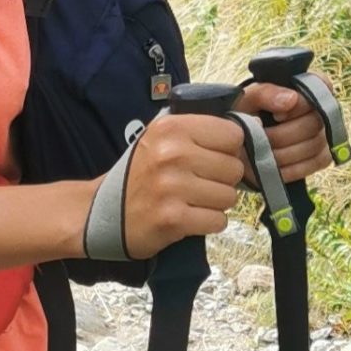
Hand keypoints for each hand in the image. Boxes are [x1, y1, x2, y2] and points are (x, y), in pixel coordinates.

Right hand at [119, 111, 247, 259]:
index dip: (228, 149)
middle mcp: (172, 154)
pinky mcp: (173, 218)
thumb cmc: (142, 173)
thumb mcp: (162, 138)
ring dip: (216, 203)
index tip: (213, 157)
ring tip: (192, 201)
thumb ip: (199, 130)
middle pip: (234, 168)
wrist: (102, 212)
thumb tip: (248, 131)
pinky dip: (209, 223)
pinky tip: (189, 217)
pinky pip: (218, 221)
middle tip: (199, 184)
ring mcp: (172, 187)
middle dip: (223, 180)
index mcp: (172, 128)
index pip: (232, 134)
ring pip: (229, 197)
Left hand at [235, 82, 334, 185]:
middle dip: (283, 135)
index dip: (299, 105)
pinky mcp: (322, 156)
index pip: (320, 87)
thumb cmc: (245, 115)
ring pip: (314, 145)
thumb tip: (292, 99)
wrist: (239, 145)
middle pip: (314, 122)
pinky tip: (274, 166)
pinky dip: (292, 168)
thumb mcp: (247, 100)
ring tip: (263, 152)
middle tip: (262, 138)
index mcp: (304, 86)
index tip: (276, 116)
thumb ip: (265, 93)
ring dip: (284, 153)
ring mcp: (324, 133)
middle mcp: (320, 108)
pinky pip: (315, 163)